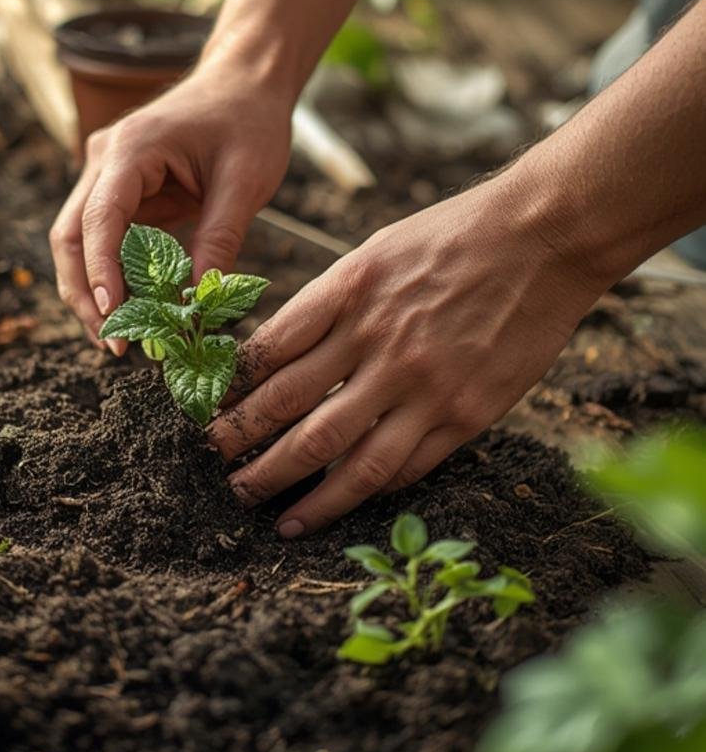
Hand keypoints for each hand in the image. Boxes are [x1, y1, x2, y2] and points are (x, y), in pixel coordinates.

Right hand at [49, 67, 291, 343]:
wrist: (246, 82)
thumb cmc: (249, 121)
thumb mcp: (245, 182)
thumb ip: (219, 240)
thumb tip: (196, 303)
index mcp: (130, 148)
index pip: (99, 219)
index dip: (101, 273)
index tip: (114, 317)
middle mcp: (104, 160)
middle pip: (70, 236)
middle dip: (84, 294)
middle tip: (113, 344)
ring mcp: (107, 175)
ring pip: (79, 242)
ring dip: (93, 291)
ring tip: (119, 338)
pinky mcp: (121, 192)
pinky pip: (105, 241)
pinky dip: (114, 277)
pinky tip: (134, 311)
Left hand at [209, 175, 605, 535]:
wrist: (544, 237)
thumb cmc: (454, 236)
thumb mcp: (375, 251)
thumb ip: (328, 304)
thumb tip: (273, 355)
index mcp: (349, 292)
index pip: (269, 352)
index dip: (231, 391)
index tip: (206, 414)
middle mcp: (378, 341)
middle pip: (291, 409)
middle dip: (245, 446)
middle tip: (216, 471)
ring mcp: (423, 383)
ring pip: (343, 456)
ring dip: (297, 491)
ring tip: (270, 515)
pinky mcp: (465, 413)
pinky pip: (403, 466)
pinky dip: (364, 490)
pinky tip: (339, 504)